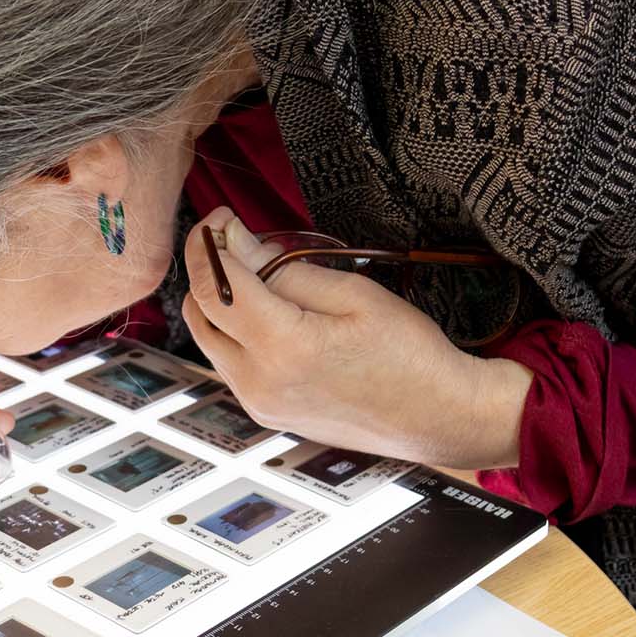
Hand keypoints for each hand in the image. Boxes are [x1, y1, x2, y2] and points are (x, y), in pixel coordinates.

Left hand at [181, 209, 531, 469]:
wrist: (437, 416)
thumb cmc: (408, 354)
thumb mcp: (354, 294)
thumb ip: (286, 270)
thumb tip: (237, 245)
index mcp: (282, 348)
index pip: (213, 285)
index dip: (207, 243)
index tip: (221, 219)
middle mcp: (259, 383)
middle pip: (198, 313)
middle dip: (208, 269)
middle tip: (236, 241)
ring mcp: (260, 404)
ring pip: (209, 339)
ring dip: (219, 302)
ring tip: (259, 277)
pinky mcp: (267, 413)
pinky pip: (230, 363)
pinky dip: (236, 331)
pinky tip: (270, 314)